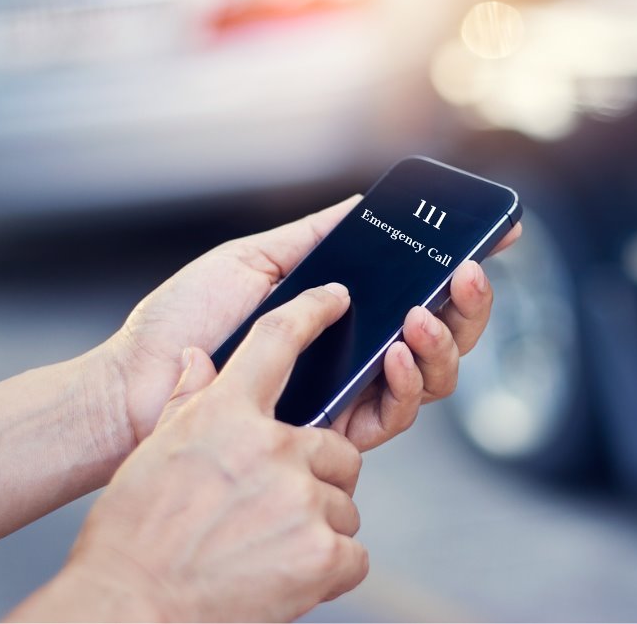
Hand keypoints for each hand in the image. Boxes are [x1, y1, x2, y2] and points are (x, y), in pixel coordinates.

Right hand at [10, 284, 366, 621]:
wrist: (129, 608)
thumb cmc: (132, 536)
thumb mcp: (154, 453)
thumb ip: (189, 402)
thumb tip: (198, 359)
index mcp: (226, 415)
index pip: (277, 341)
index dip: (310, 312)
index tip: (334, 298)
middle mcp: (272, 448)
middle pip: (335, 448)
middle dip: (318, 479)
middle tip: (277, 512)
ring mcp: (302, 499)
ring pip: (345, 503)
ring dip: (319, 527)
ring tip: (270, 551)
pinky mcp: (324, 552)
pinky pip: (354, 552)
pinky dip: (331, 569)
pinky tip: (288, 578)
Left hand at [105, 195, 520, 451]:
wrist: (138, 382)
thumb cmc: (189, 320)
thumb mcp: (257, 259)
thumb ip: (317, 236)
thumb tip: (366, 204)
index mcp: (343, 313)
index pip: (418, 290)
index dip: (459, 269)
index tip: (497, 235)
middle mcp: (356, 355)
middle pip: (441, 337)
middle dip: (470, 306)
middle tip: (471, 271)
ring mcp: (349, 395)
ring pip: (432, 379)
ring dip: (444, 343)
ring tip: (424, 312)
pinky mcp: (335, 433)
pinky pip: (395, 414)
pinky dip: (407, 382)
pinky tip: (396, 350)